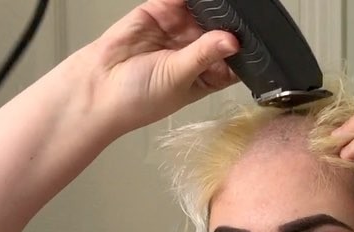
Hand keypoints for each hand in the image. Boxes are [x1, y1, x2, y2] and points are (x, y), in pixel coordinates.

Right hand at [86, 0, 238, 134]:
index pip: (233, 59)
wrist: (99, 88)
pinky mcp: (158, 12)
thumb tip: (232, 41)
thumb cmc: (139, 99)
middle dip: (228, 22)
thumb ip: (204, 55)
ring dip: (210, 6)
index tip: (255, 39)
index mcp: (206, 76)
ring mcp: (176, 31)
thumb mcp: (180, 78)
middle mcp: (194, 53)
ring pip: (201, 11)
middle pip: (219, 30)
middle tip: (241, 15)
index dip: (243, 49)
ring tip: (220, 4)